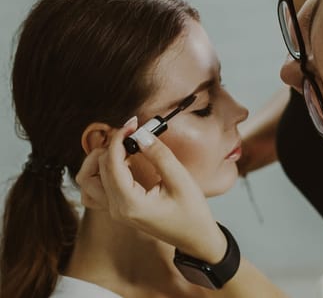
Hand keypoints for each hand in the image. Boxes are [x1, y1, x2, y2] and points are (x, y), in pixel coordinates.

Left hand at [76, 118, 226, 262]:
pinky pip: (95, 191)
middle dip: (111, 146)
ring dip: (100, 161)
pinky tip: (120, 166)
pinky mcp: (118, 210)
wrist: (196, 237)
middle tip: (132, 134)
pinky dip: (100, 175)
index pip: (111, 164)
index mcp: (130, 204)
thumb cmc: (192, 213)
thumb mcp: (180, 180)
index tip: (132, 124)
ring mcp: (115, 212)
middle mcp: (117, 209)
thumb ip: (159, 155)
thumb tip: (142, 134)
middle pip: (96, 170)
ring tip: (122, 150)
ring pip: (88, 181)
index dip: (119, 139)